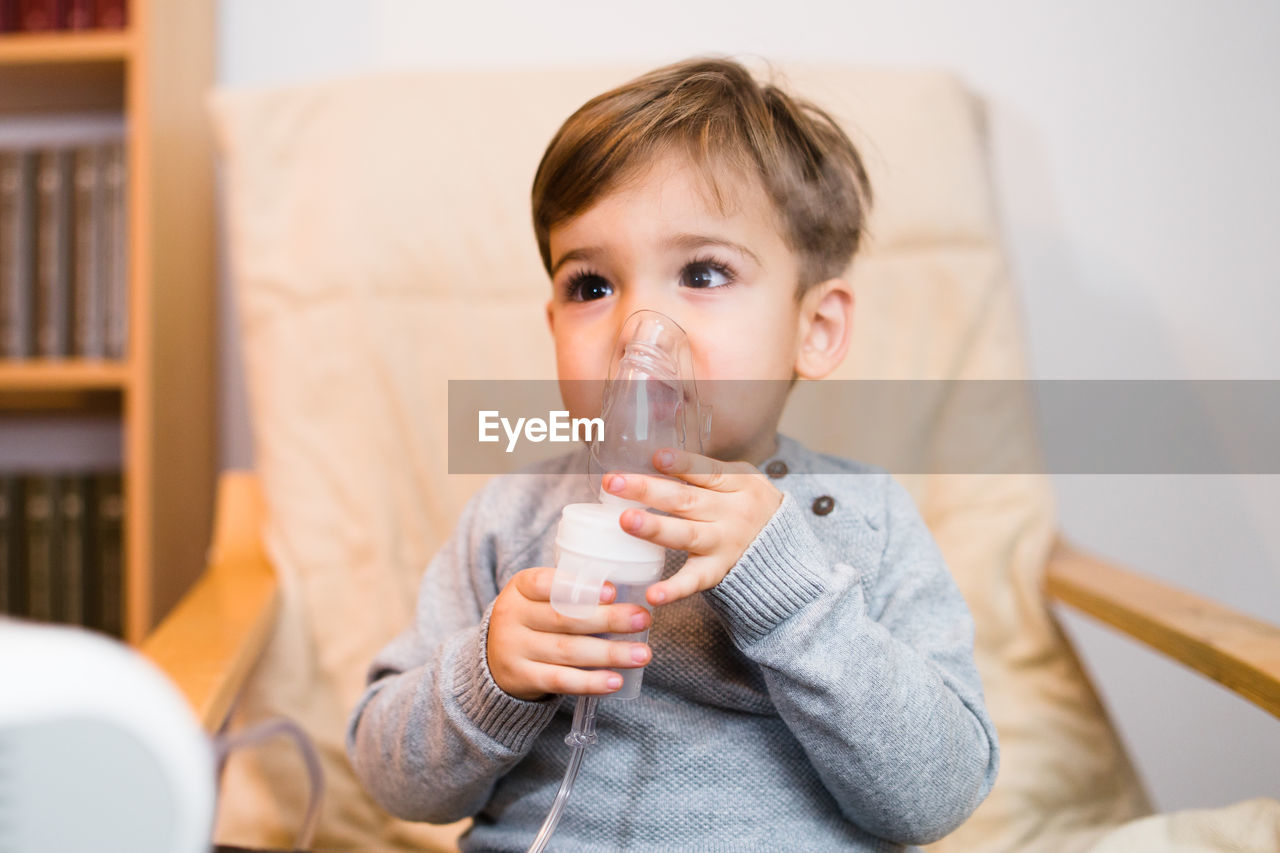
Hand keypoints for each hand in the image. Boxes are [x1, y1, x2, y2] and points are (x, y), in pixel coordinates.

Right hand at [487, 567, 652, 700]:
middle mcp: (512, 616)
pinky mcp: (522, 679)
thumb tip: (628, 592)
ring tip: (642, 654)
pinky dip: (590, 682)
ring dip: (609, 653)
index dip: (579, 587)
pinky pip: (560, 681)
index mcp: (519, 587)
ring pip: (566, 651)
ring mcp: (514, 649)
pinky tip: (616, 681)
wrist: (495, 659)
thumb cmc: (533, 620)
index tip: (613, 591)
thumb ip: (571, 592)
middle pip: (563, 618)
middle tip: (643, 619)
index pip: (545, 583)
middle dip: (608, 619)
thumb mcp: (539, 597)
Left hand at [603, 448, 783, 606]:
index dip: (682, 464)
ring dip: (655, 529)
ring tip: (626, 521)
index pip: (707, 471)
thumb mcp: (741, 481)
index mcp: (739, 484)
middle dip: (647, 490)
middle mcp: (733, 513)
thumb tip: (653, 456)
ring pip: (687, 535)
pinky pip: (694, 581)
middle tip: (613, 483)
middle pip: (686, 500)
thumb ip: (706, 472)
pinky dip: (674, 589)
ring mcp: (725, 544)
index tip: (655, 457)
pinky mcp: (718, 572)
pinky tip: (652, 594)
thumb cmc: (751, 507)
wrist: (787, 551)